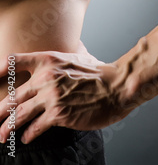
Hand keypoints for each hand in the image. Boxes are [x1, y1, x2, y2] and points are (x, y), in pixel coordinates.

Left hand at [0, 50, 125, 144]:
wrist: (117, 86)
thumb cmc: (100, 73)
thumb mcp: (79, 56)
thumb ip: (67, 55)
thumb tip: (70, 48)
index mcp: (49, 59)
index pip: (14, 61)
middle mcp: (46, 77)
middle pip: (12, 95)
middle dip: (0, 111)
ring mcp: (51, 96)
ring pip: (19, 114)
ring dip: (7, 127)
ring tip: (2, 135)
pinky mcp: (59, 114)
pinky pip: (35, 127)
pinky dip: (27, 134)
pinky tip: (25, 138)